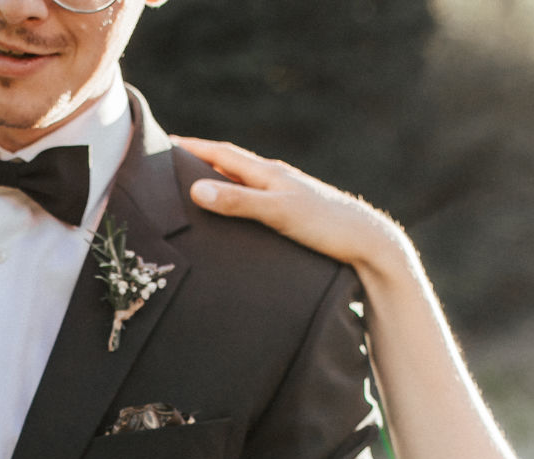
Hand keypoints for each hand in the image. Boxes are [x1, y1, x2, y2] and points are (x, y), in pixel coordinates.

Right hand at [175, 137, 415, 282]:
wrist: (368, 242)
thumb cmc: (325, 225)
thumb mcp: (277, 213)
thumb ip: (238, 202)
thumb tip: (197, 189)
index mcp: (268, 172)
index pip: (222, 152)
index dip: (193, 146)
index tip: (165, 142)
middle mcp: (276, 178)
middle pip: (231, 163)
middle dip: (201, 160)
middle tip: (172, 162)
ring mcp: (287, 193)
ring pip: (244, 181)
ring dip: (219, 179)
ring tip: (195, 185)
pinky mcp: (295, 211)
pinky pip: (256, 198)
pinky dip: (237, 198)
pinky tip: (236, 211)